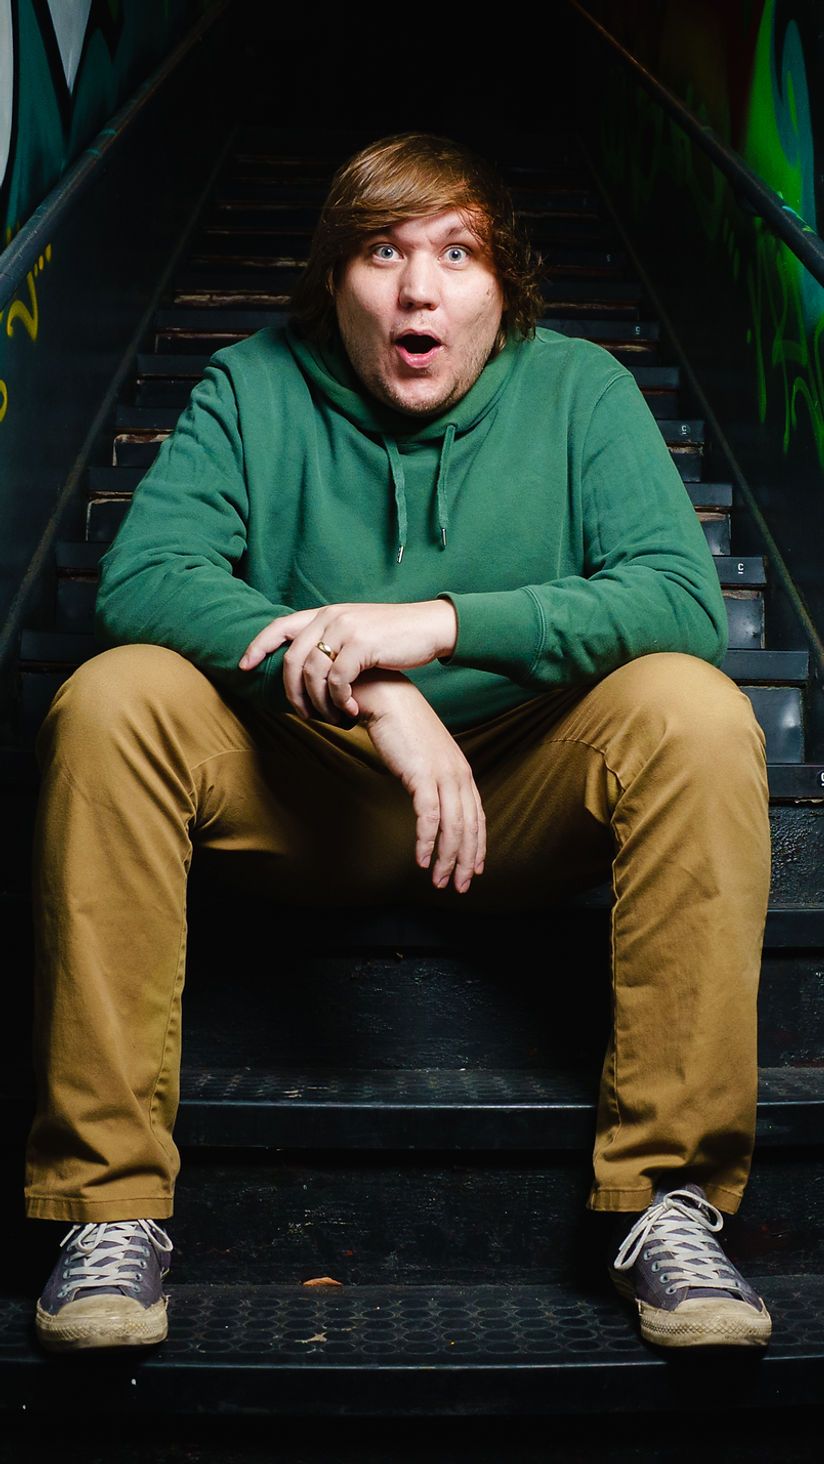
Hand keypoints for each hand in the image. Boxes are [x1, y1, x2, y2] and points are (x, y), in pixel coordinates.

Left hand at [238, 600, 457, 723]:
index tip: (244, 667)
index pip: (280, 627)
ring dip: (317, 703)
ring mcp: (347, 629)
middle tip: (302, 715)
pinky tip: (349, 713)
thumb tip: (306, 664)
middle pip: (293, 659)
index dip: (258, 646)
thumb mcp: (356, 631)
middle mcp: (331, 616)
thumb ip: (330, 640)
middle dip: (292, 693)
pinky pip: (337, 680)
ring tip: (329, 718)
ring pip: (313, 674)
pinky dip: (339, 702)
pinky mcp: (363, 646)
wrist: (429, 627)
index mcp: (326, 612)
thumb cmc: (393, 637)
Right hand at [354, 672, 485, 894]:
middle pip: (469, 826)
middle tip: (459, 886)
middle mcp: (458, 774)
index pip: (476, 816)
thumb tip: (429, 800)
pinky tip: (421, 860)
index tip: (473, 869)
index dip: (476, 845)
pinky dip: (427, 842)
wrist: (387, 698)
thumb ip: (431, 778)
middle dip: (465, 860)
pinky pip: (429, 817)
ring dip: (446, 858)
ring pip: (453, 827)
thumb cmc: (401, 726)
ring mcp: (442, 774)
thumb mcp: (424, 756)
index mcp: (461, 770)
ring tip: (439, 881)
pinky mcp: (422, 775)